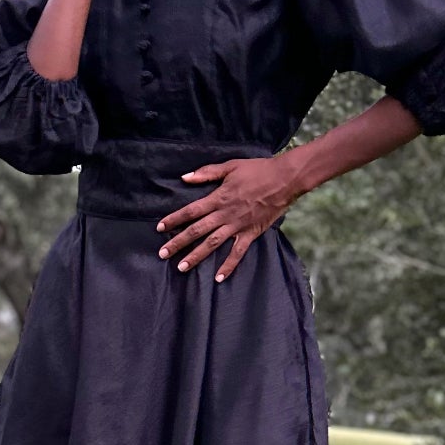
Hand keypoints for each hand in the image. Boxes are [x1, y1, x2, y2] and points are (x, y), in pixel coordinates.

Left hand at [155, 158, 299, 280]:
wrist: (285, 180)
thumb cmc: (258, 170)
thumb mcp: (230, 166)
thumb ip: (207, 172)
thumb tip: (185, 177)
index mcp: (218, 198)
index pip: (190, 211)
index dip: (174, 220)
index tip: (160, 228)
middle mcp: (225, 215)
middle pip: (197, 231)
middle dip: (178, 243)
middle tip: (163, 254)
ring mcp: (237, 226)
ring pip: (212, 244)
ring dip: (196, 256)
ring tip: (182, 267)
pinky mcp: (251, 234)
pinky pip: (237, 253)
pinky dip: (228, 266)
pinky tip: (218, 278)